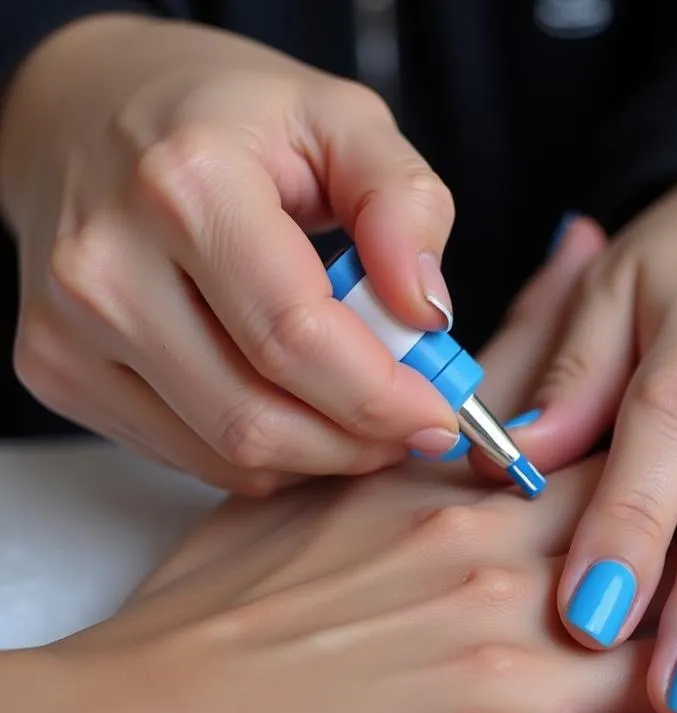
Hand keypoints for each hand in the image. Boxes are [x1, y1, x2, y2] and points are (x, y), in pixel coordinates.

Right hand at [0, 14, 460, 493]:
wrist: (87, 113)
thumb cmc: (224, 117)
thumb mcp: (340, 120)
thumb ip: (403, 203)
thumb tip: (428, 311)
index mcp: (186, 186)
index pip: (296, 337)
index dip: (383, 397)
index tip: (438, 416)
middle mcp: (107, 265)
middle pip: (258, 417)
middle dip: (358, 442)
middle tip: (407, 425)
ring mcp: (71, 328)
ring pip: (226, 452)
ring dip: (316, 454)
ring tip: (354, 407)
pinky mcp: (59, 369)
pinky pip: (190, 456)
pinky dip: (261, 452)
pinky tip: (290, 404)